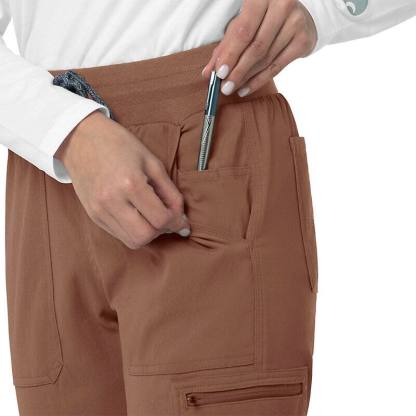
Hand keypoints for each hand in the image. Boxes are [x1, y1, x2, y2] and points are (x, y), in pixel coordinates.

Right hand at [56, 111, 189, 248]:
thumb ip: (170, 192)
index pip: (161, 219)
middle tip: (167, 218)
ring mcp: (99, 211)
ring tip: (152, 216)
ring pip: (132, 241)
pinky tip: (137, 215)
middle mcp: (112, 201)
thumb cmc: (120, 145)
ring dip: (148, 234)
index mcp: (130, 184)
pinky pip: (119, 235)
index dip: (176, 221)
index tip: (181, 218)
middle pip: (145, 237)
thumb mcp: (152, 162)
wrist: (81, 139)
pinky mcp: (93, 216)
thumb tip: (181, 219)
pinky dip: (133, 231)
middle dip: (161, 230)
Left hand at [202, 0, 316, 96]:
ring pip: (266, 59)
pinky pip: (277, 67)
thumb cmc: (263, 19)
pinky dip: (259, 80)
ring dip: (247, 77)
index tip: (219, 73)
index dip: (231, 54)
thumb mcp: (241, 25)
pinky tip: (247, 88)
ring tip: (234, 88)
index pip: (244, 31)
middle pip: (256, 47)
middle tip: (225, 87)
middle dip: (238, 71)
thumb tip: (208, 72)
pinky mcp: (303, 40)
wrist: (298, 15)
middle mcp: (282, 6)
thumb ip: (225, 46)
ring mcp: (295, 23)